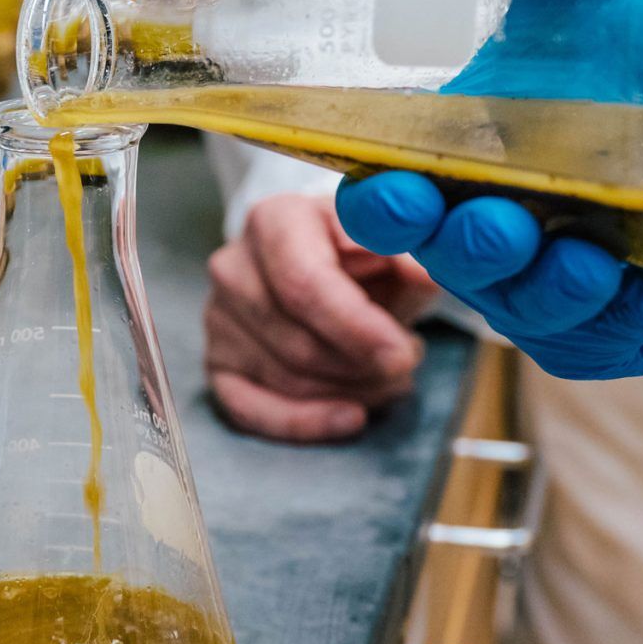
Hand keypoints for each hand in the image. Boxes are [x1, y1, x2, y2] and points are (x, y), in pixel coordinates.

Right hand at [204, 193, 435, 440]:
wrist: (326, 271)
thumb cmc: (362, 259)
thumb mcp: (394, 245)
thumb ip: (410, 252)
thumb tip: (424, 272)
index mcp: (274, 221)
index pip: (304, 282)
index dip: (356, 325)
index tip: (403, 353)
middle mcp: (233, 266)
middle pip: (296, 339)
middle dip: (361, 365)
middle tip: (405, 363)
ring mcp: (218, 317)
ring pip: (286, 377)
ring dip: (351, 390)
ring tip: (389, 376)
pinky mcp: (217, 363)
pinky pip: (251, 410)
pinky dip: (307, 422)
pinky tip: (351, 417)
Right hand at [335, 106, 642, 379]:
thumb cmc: (642, 74)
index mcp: (454, 170)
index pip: (385, 199)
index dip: (376, 202)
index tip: (387, 184)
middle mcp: (485, 236)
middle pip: (443, 258)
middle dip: (455, 245)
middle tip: (487, 219)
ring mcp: (544, 292)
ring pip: (523, 302)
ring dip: (542, 277)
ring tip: (571, 248)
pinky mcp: (609, 330)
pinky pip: (594, 330)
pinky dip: (604, 305)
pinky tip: (619, 275)